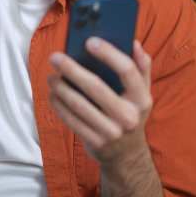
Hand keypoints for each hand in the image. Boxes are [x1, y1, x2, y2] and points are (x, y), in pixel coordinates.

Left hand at [47, 39, 153, 165]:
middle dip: (73, 69)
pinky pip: (72, 121)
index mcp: (142, 98)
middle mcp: (128, 116)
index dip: (108, 54)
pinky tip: (53, 95)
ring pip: (79, 105)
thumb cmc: (132, 113)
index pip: (127, 70)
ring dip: (61, 88)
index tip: (89, 41)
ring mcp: (111, 131)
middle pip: (96, 87)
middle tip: (56, 57)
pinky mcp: (95, 142)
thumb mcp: (143, 93)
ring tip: (51, 76)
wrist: (127, 155)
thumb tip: (133, 43)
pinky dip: (59, 106)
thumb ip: (142, 67)